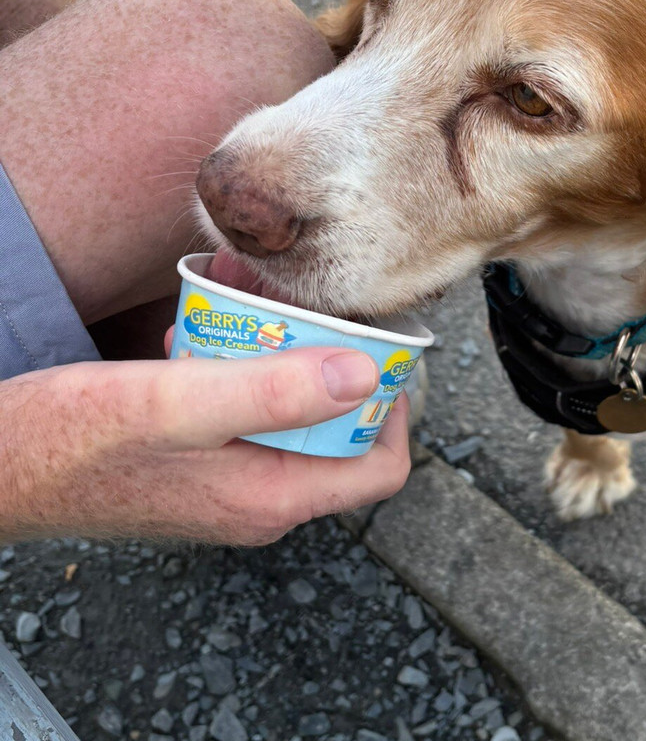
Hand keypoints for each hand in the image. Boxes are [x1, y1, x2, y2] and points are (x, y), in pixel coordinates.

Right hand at [0, 347, 410, 544]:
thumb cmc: (74, 438)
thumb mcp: (179, 403)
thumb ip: (275, 392)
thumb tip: (365, 375)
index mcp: (273, 498)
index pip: (381, 470)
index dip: (393, 410)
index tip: (375, 353)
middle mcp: (261, 503)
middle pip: (340, 439)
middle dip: (335, 375)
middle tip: (311, 320)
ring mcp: (230, 489)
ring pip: (292, 424)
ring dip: (286, 369)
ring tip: (259, 319)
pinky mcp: (201, 471)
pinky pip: (248, 421)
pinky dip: (243, 378)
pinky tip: (208, 342)